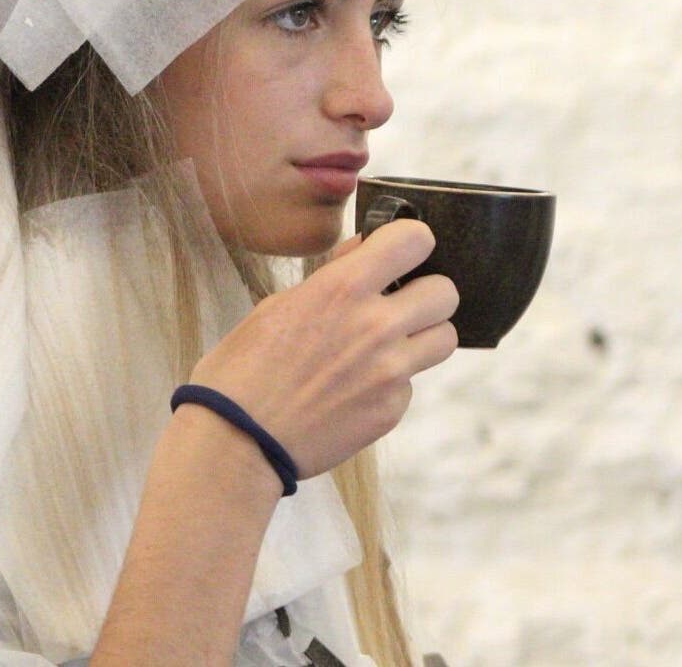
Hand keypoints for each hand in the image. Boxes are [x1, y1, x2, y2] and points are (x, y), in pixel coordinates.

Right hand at [186, 219, 457, 480]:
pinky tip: (356, 390)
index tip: (400, 253)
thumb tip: (362, 251)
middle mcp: (377, 327)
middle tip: (399, 304)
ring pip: (445, 338)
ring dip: (422, 336)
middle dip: (425, 294)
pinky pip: (412, 384)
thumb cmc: (243, 370)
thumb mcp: (277, 306)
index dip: (411, 243)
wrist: (236, 442)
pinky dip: (392, 383)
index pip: (415, 240)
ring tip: (388, 346)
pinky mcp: (391, 411)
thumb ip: (332, 276)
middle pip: (445, 292)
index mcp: (343, 289)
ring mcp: (390, 373)